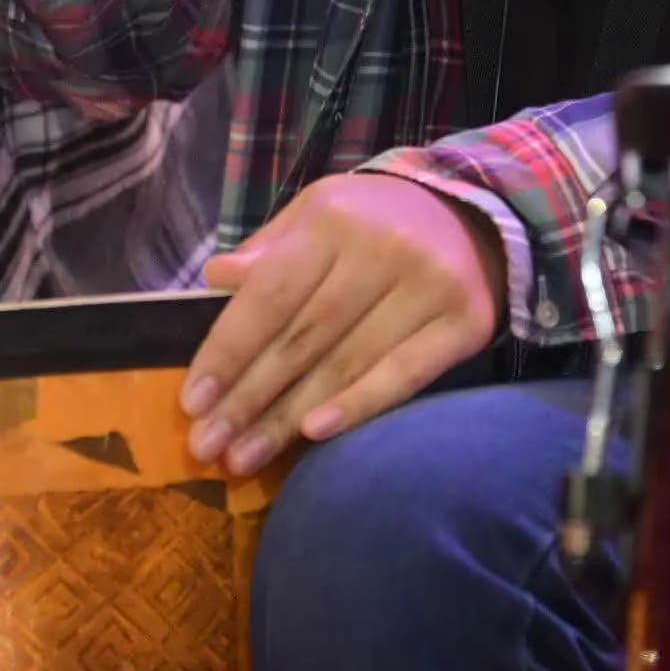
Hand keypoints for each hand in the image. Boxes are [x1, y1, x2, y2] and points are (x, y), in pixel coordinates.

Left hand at [184, 172, 506, 474]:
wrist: (478, 217)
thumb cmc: (376, 222)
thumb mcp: (318, 213)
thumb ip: (270, 249)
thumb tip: (217, 279)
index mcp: (333, 218)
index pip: (270, 294)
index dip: (228, 351)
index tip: (192, 402)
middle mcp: (382, 249)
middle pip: (302, 338)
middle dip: (248, 398)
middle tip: (208, 446)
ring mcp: (428, 287)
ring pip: (344, 365)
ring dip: (288, 419)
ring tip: (244, 457)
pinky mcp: (465, 323)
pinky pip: (403, 376)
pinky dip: (357, 406)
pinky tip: (314, 434)